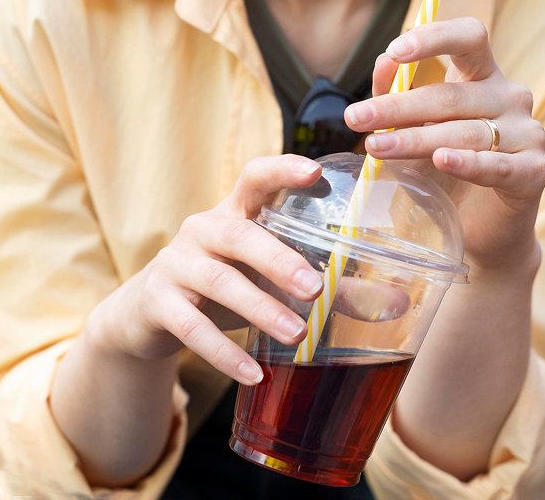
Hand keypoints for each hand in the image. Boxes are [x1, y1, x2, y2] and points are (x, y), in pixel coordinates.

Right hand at [85, 155, 326, 385]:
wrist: (147, 314)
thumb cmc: (225, 286)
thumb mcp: (267, 279)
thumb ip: (327, 288)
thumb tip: (396, 303)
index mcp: (235, 212)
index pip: (256, 178)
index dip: (282, 170)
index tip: (315, 172)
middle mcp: (202, 229)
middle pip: (240, 235)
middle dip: (279, 260)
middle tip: (315, 288)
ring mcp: (176, 263)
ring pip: (219, 282)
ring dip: (260, 309)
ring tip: (296, 336)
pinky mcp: (157, 301)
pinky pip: (192, 327)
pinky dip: (224, 352)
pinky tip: (253, 373)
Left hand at [344, 17, 544, 273]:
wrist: (480, 230)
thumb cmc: (444, 172)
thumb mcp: (414, 129)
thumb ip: (399, 96)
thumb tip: (384, 62)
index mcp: (484, 76)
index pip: (469, 37)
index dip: (435, 38)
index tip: (395, 52)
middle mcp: (510, 97)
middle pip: (454, 93)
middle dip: (400, 106)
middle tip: (356, 118)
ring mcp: (527, 133)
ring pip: (466, 131)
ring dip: (417, 138)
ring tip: (377, 148)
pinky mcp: (533, 171)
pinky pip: (497, 164)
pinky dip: (467, 162)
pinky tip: (441, 160)